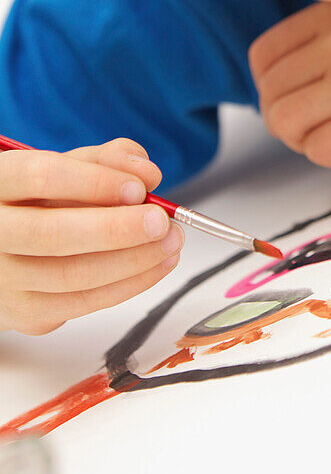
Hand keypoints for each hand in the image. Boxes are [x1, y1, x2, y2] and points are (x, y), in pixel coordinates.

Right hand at [0, 138, 183, 334]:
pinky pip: (84, 302)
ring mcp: (3, 278)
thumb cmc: (41, 203)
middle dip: (118, 230)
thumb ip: (106, 161)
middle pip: (53, 234)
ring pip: (73, 274)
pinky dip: (128, 284)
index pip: (39, 177)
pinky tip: (155, 265)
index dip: (94, 182)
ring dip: (133, 260)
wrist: (8, 251)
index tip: (139, 188)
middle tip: (162, 222)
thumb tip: (147, 172)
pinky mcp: (25, 312)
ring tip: (170, 242)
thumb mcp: (67, 169)